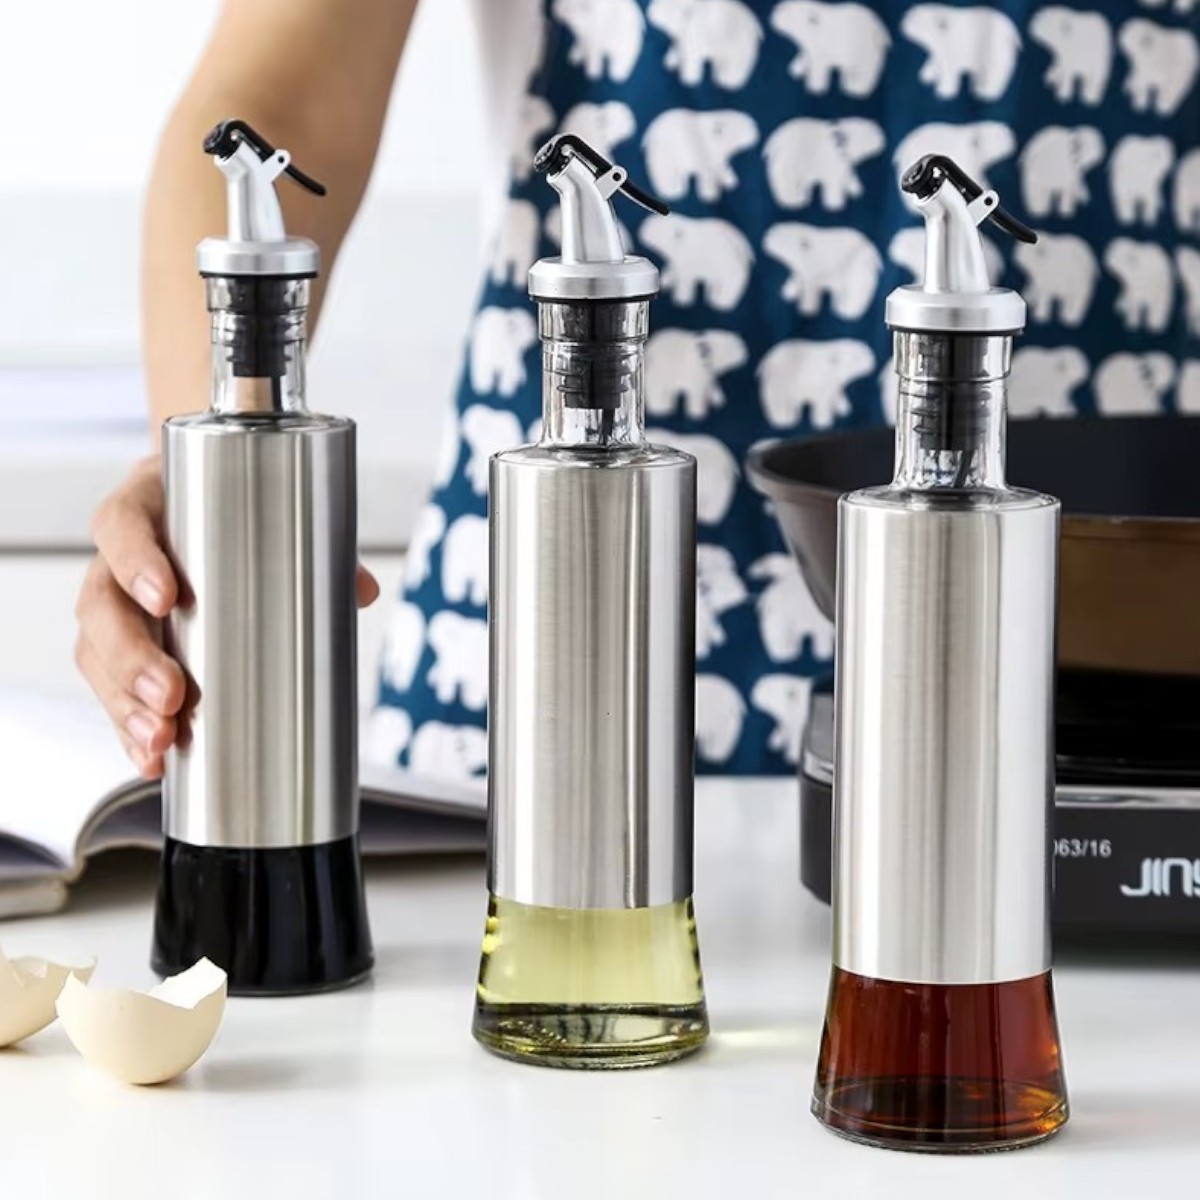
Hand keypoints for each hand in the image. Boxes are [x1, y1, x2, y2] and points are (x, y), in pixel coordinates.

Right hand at [76, 455, 379, 779]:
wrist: (213, 506)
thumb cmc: (240, 512)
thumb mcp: (272, 515)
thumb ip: (318, 549)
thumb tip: (362, 590)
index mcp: (147, 509)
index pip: (120, 527)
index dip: (134, 562)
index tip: (166, 598)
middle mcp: (117, 557)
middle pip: (99, 605)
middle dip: (130, 658)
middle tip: (171, 695)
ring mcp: (114, 604)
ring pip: (94, 653)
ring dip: (123, 702)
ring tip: (160, 737)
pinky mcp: (119, 648)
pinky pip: (109, 688)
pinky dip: (127, 725)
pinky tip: (151, 757)